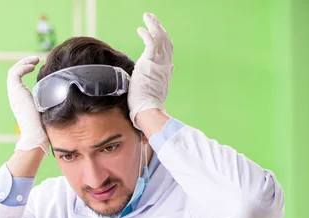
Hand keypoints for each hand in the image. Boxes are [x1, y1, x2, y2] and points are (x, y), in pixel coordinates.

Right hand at [7, 56, 48, 153]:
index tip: (37, 66)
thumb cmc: (43, 125)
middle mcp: (14, 95)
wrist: (36, 133)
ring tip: (35, 59)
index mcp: (19, 98)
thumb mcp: (45, 106)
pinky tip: (33, 66)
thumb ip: (47, 98)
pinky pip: (15, 73)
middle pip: (13, 73)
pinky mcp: (16, 91)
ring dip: (23, 62)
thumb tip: (61, 92)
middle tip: (36, 59)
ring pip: (12, 71)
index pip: (17, 79)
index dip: (25, 69)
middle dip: (24, 63)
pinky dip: (23, 67)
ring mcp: (14, 93)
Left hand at [128, 13, 173, 128]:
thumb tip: (168, 71)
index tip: (159, 31)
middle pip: (165, 41)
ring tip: (147, 17)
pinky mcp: (150, 62)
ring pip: (159, 38)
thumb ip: (161, 78)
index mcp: (166, 70)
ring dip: (153, 26)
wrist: (147, 108)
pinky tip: (140, 29)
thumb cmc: (147, 104)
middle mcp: (165, 64)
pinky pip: (150, 43)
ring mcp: (159, 62)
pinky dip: (147, 34)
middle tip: (152, 19)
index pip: (167, 50)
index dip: (164, 39)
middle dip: (159, 28)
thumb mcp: (157, 89)